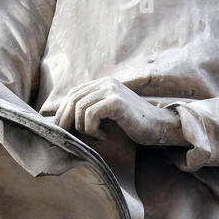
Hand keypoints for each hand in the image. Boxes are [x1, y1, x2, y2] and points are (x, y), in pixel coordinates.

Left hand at [53, 78, 181, 145]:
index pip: (74, 94)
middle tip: (66, 136)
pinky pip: (91, 115)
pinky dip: (92, 129)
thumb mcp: (109, 114)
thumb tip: (62, 121)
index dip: (63, 111)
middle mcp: (106, 82)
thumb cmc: (133, 125)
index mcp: (103, 83)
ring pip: (80, 108)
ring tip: (95, 135)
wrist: (159, 127)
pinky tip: (103, 136)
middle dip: (66, 120)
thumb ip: (91, 110)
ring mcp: (112, 90)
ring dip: (82, 127)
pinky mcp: (116, 101)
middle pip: (73, 99)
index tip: (60, 128)